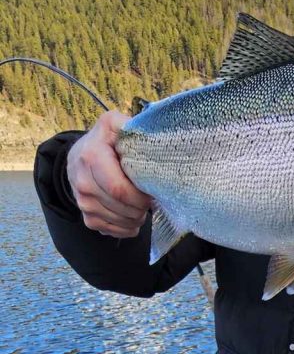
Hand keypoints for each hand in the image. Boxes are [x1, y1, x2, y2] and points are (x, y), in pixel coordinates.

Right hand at [67, 111, 151, 237]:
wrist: (80, 154)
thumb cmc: (105, 139)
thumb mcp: (114, 124)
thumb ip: (129, 126)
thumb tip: (150, 133)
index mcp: (92, 157)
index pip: (119, 189)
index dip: (140, 196)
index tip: (153, 192)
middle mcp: (83, 182)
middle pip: (120, 206)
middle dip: (142, 207)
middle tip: (153, 200)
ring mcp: (82, 201)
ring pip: (116, 220)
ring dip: (136, 219)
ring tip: (145, 207)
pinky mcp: (85, 215)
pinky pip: (108, 229)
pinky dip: (126, 228)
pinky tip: (134, 219)